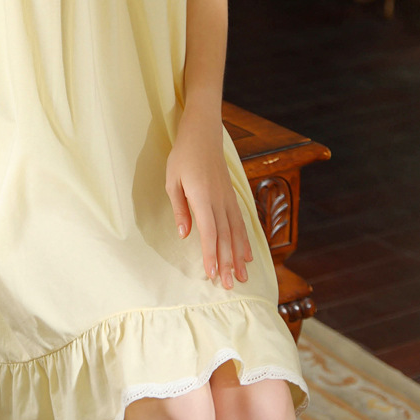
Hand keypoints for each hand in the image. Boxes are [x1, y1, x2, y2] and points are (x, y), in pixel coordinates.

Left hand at [165, 110, 253, 289]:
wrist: (203, 133)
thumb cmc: (183, 155)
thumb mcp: (173, 180)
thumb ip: (180, 209)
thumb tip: (184, 235)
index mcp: (202, 198)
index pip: (208, 232)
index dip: (211, 254)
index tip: (213, 273)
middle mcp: (219, 201)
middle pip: (225, 237)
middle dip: (227, 263)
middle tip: (231, 286)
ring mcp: (228, 198)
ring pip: (236, 232)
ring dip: (239, 256)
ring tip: (243, 276)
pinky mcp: (232, 196)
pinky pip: (240, 222)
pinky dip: (245, 240)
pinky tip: (247, 254)